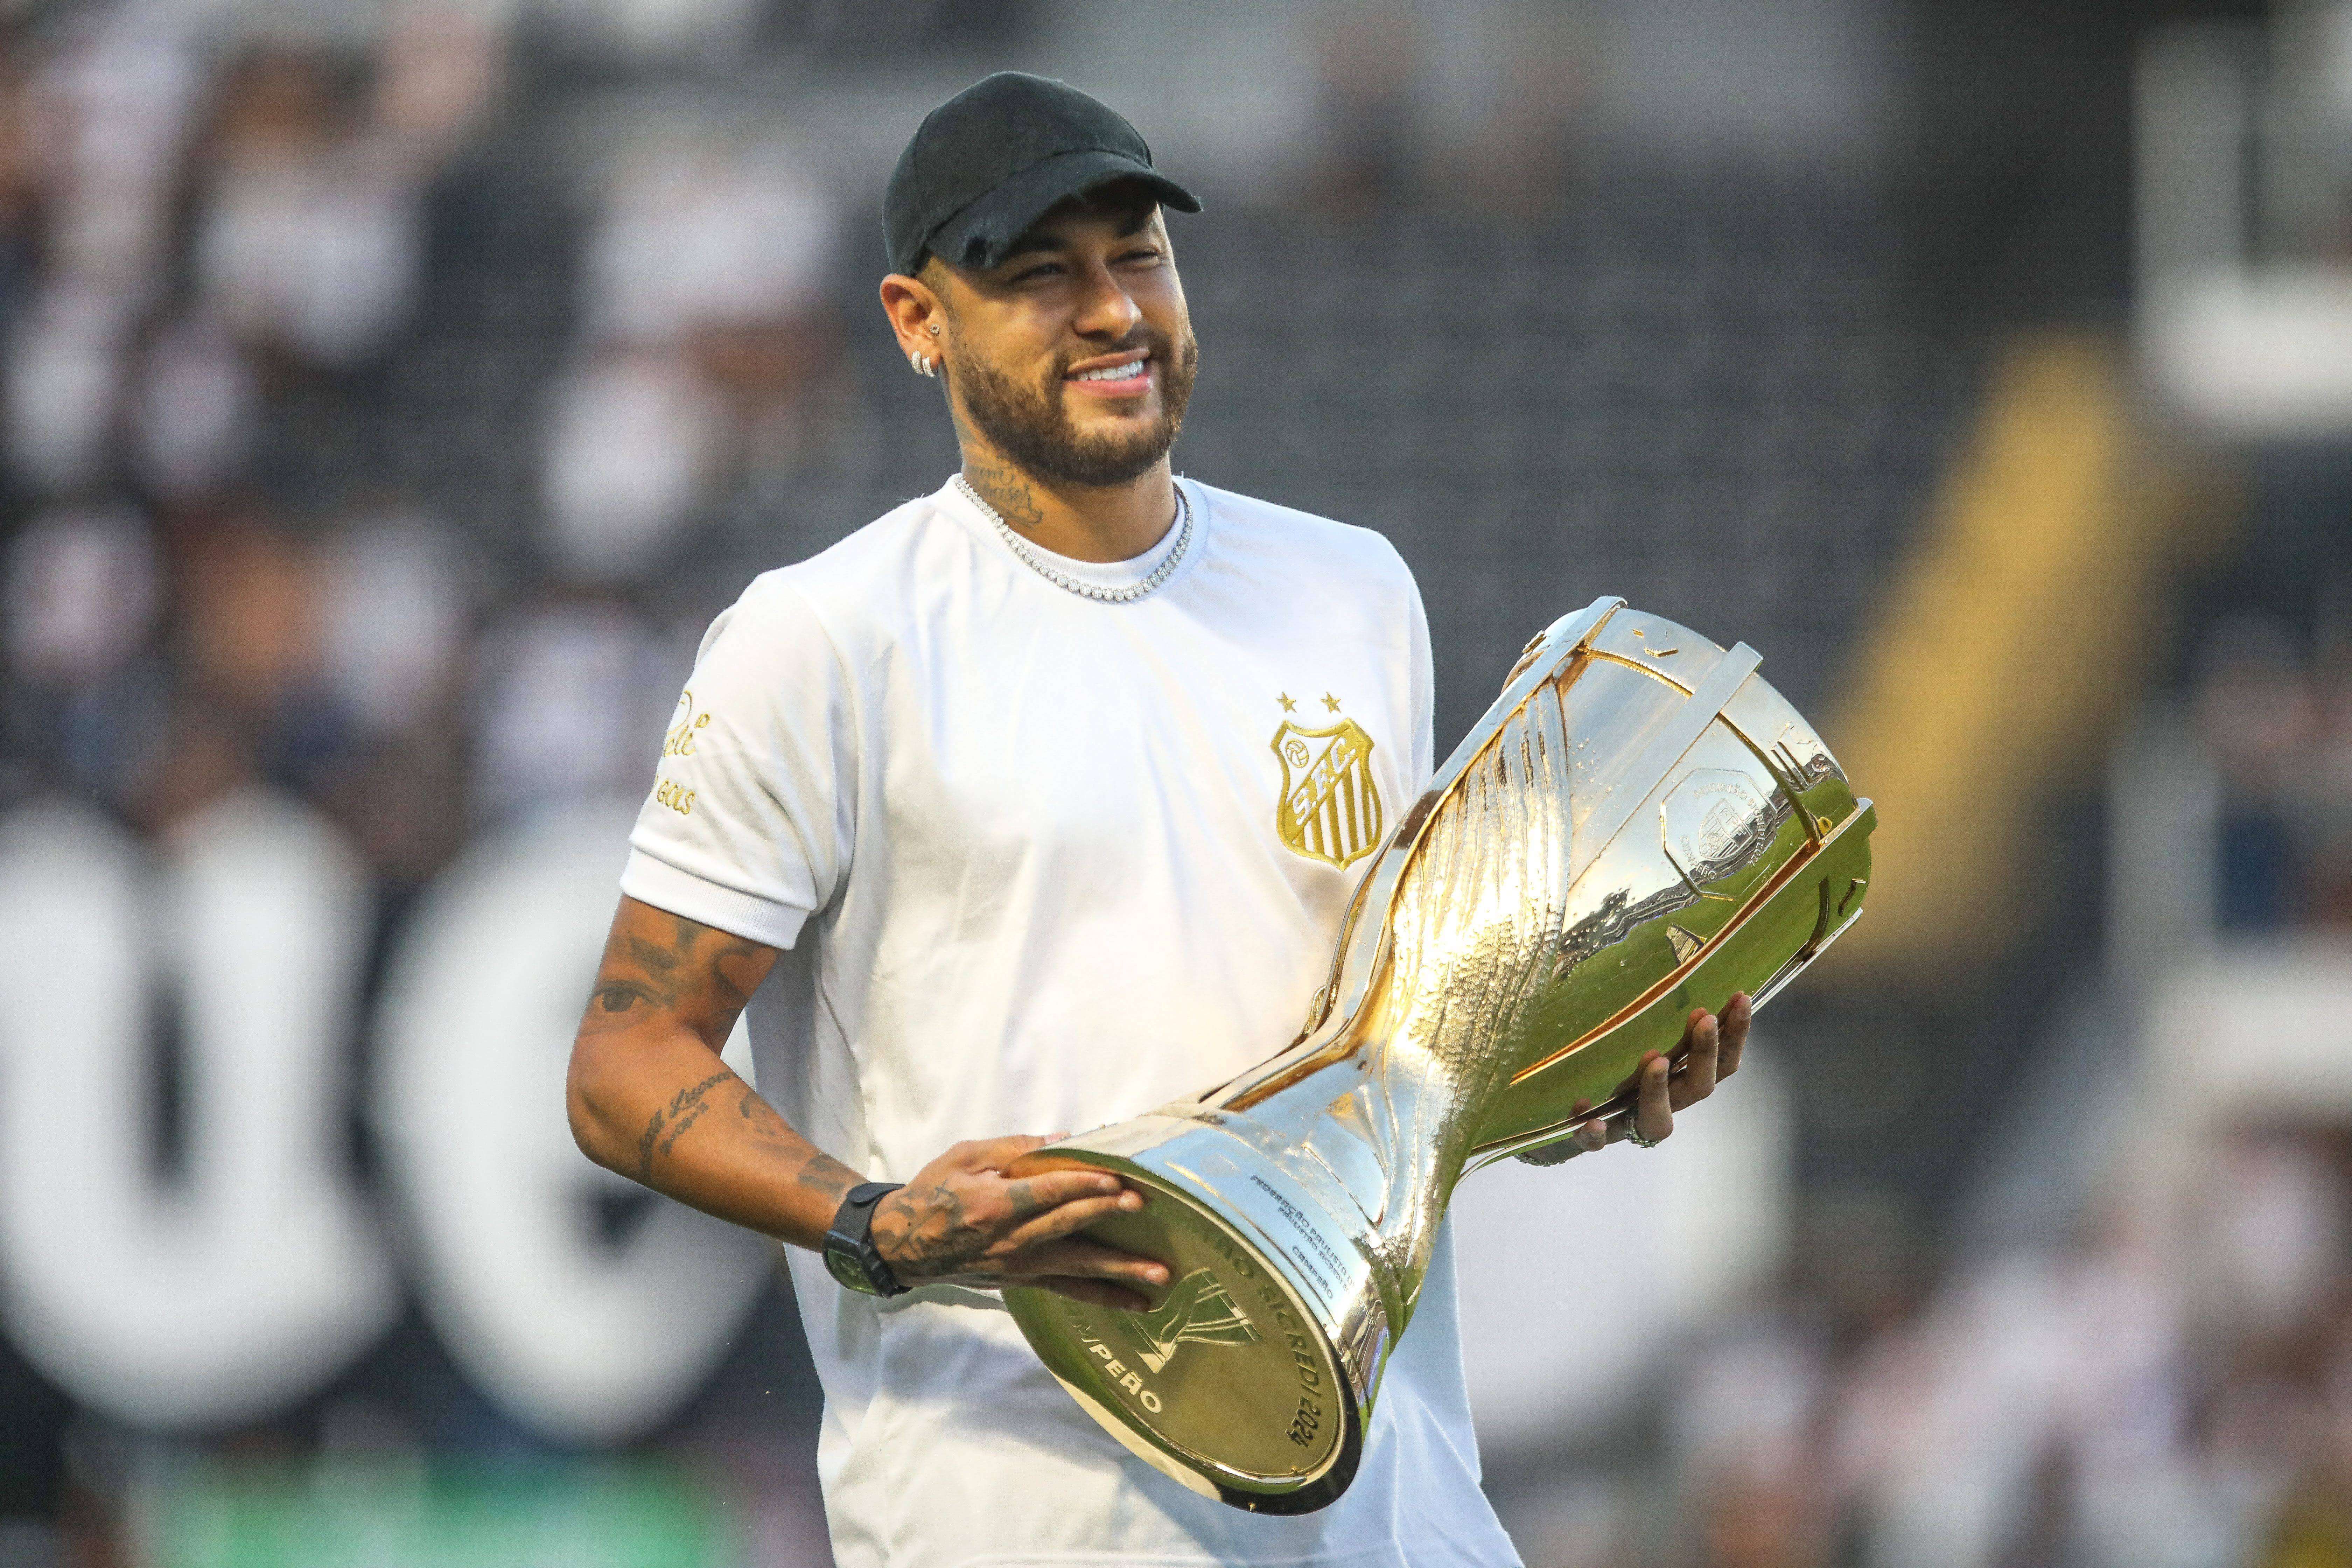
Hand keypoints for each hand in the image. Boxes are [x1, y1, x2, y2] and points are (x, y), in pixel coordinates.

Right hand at [871, 1135, 1170, 1310]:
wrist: (904, 1246)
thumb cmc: (934, 1192)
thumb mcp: (964, 1157)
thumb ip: (1014, 1148)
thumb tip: (1064, 1140)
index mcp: (993, 1203)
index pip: (1045, 1193)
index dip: (1081, 1185)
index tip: (1115, 1179)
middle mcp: (1010, 1239)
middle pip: (1066, 1226)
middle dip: (1105, 1215)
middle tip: (1143, 1208)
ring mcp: (1021, 1265)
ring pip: (1077, 1267)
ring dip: (1120, 1269)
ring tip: (1159, 1274)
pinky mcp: (1026, 1281)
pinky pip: (1070, 1291)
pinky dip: (1105, 1297)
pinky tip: (1138, 1303)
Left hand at [1562, 991, 1750, 1154]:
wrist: (1572, 1121)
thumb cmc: (1613, 1071)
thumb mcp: (1639, 1040)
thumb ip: (1658, 1020)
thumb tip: (1675, 976)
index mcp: (1681, 1081)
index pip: (1721, 1062)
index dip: (1735, 1034)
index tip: (1741, 998)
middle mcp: (1666, 1106)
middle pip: (1699, 1088)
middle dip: (1705, 1053)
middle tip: (1704, 1017)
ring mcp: (1631, 1126)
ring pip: (1658, 1121)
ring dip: (1658, 1090)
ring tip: (1655, 1060)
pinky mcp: (1595, 1140)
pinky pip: (1597, 1143)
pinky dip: (1594, 1133)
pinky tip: (1586, 1116)